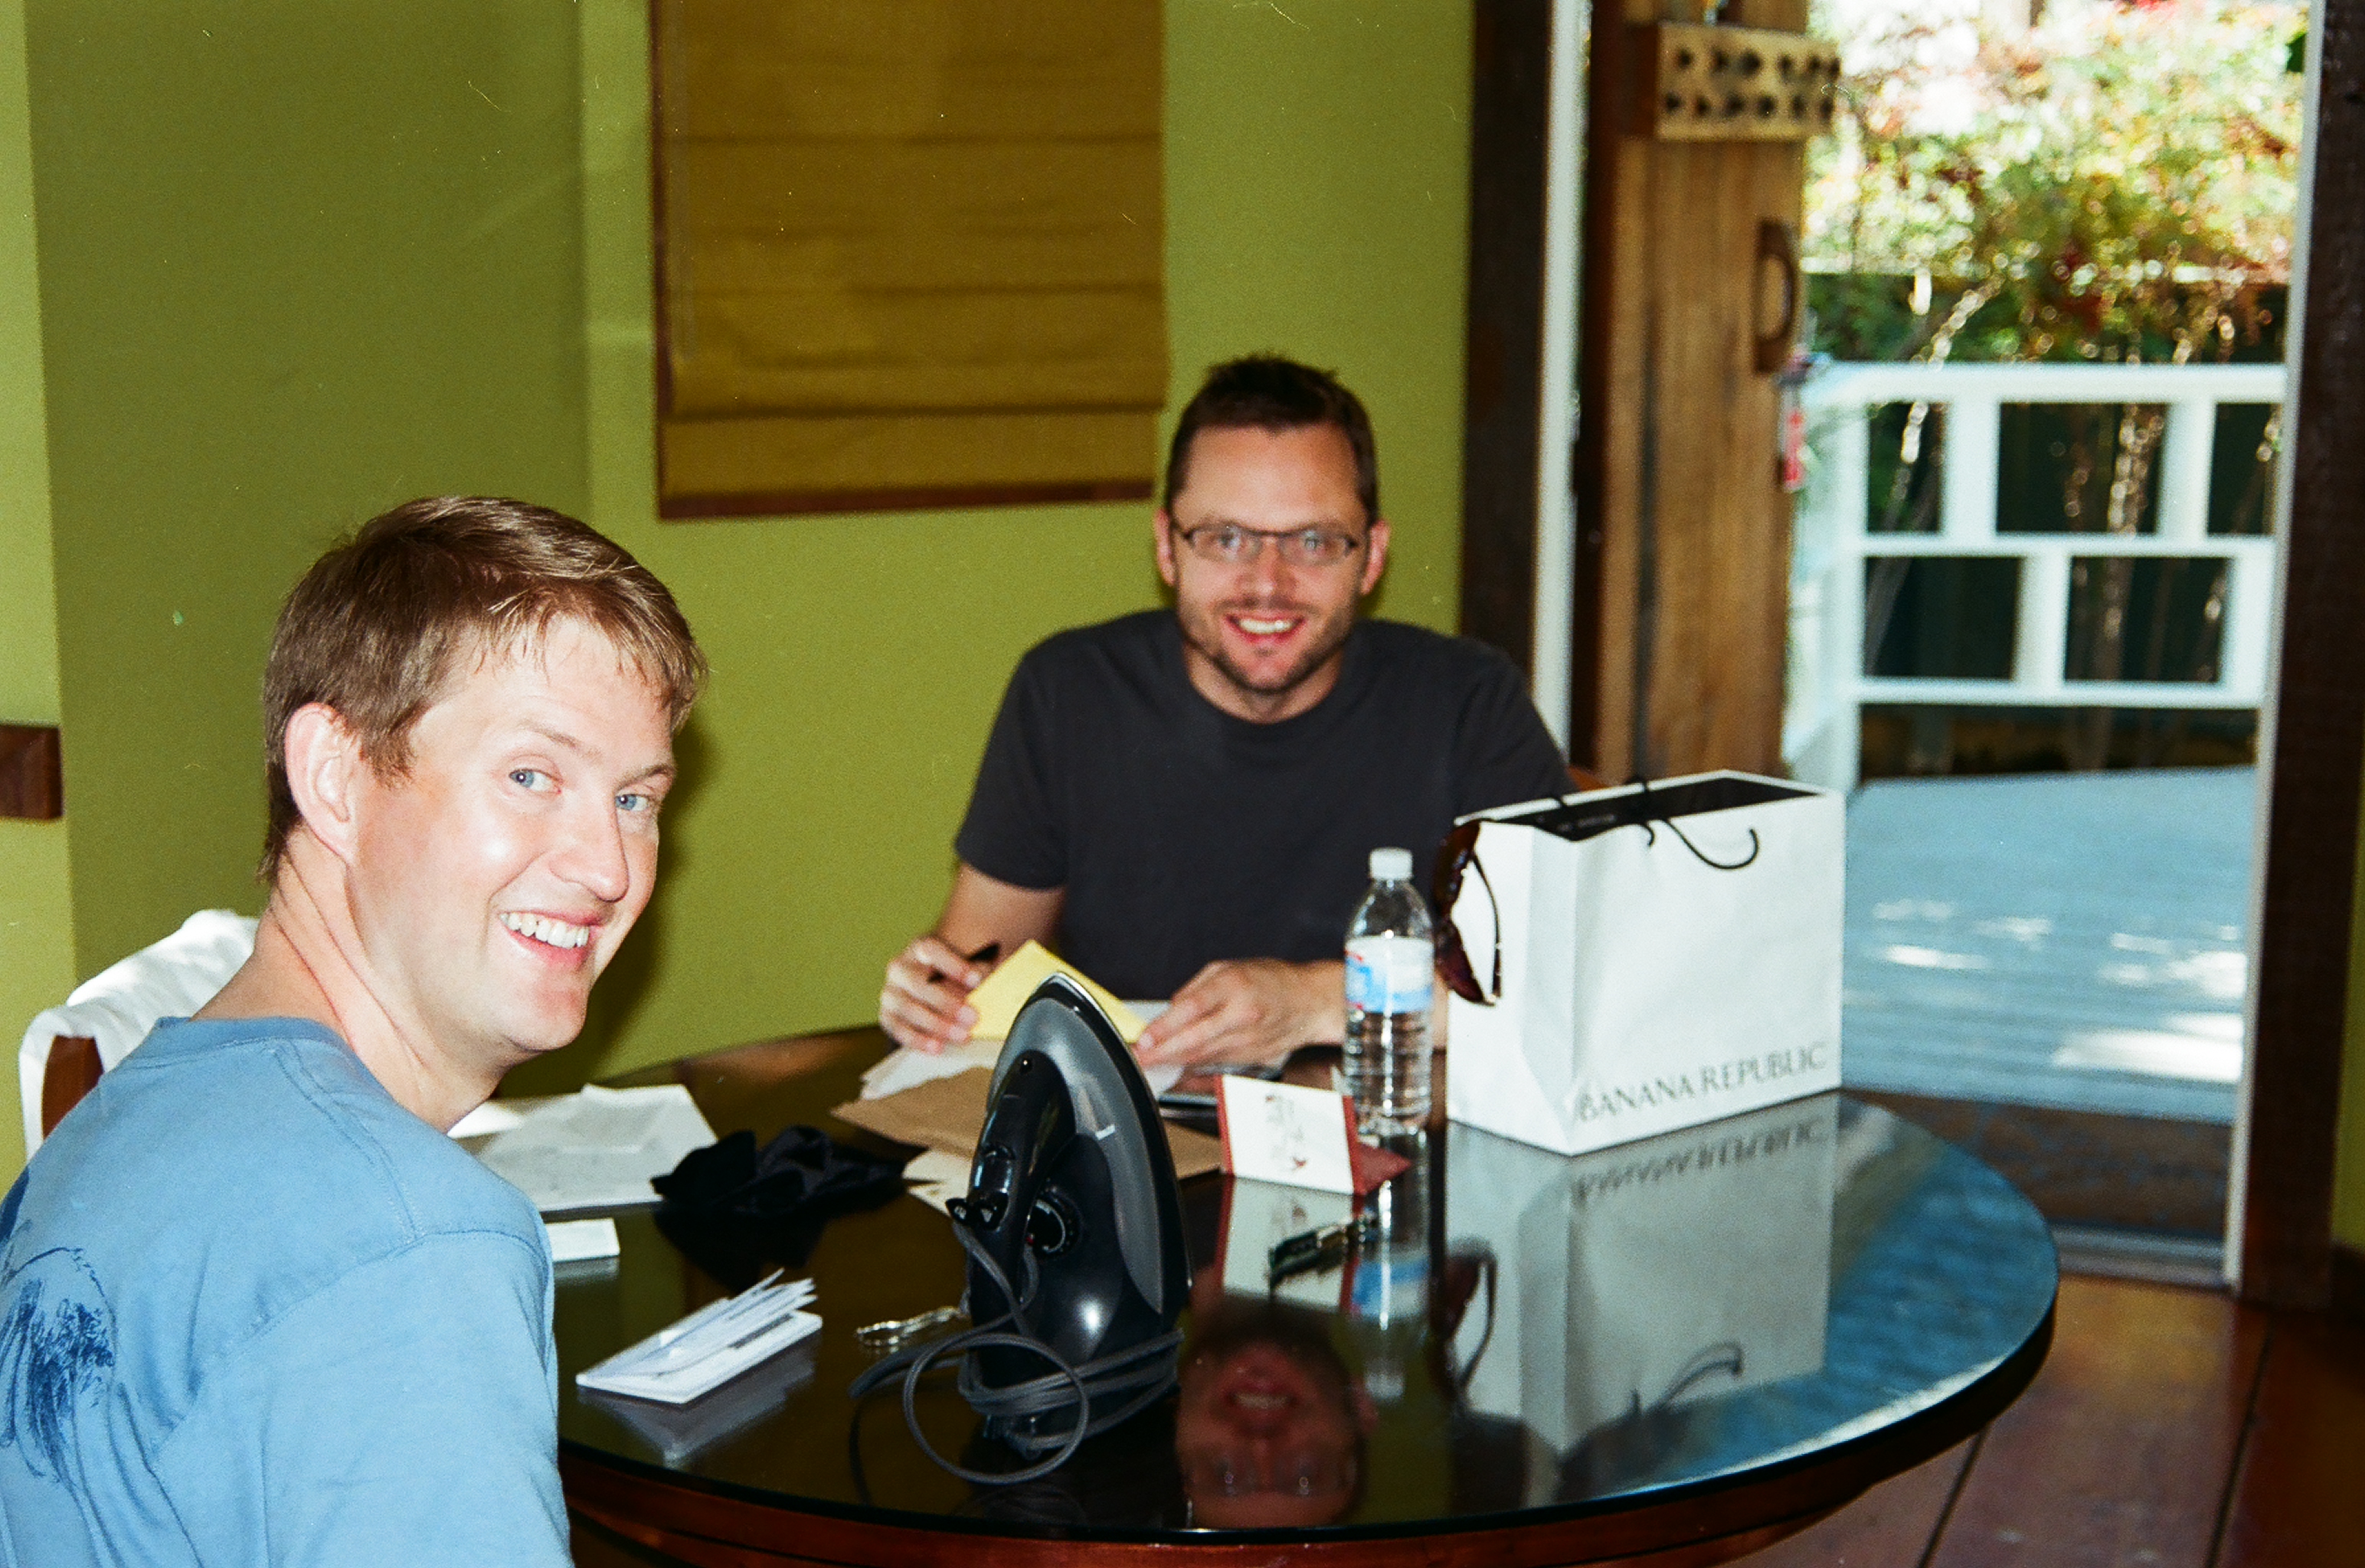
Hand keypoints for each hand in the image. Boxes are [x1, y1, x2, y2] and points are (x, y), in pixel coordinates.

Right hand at [879, 936, 991, 1053]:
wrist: (931, 989)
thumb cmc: (954, 975)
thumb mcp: (968, 966)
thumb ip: (976, 970)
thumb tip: (982, 983)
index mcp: (919, 948)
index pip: (930, 949)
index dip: (953, 965)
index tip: (977, 980)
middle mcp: (899, 967)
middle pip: (918, 983)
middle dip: (946, 1002)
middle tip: (972, 1017)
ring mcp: (890, 992)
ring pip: (907, 1008)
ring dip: (936, 1024)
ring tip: (961, 1035)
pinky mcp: (887, 1016)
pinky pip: (898, 1029)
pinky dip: (918, 1040)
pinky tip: (938, 1046)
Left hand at [1135, 959, 1342, 1074]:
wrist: (1311, 1003)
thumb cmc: (1272, 980)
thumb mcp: (1230, 967)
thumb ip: (1197, 989)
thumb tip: (1171, 1011)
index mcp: (1233, 986)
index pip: (1191, 1008)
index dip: (1164, 1027)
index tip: (1144, 1039)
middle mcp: (1240, 1015)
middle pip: (1193, 1039)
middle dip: (1161, 1053)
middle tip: (1139, 1059)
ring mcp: (1246, 1040)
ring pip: (1202, 1057)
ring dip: (1173, 1062)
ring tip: (1151, 1065)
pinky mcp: (1250, 1057)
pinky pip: (1215, 1064)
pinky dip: (1193, 1067)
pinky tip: (1177, 1068)